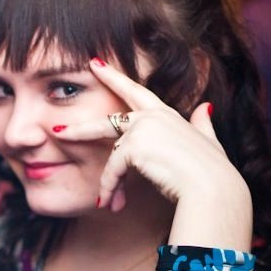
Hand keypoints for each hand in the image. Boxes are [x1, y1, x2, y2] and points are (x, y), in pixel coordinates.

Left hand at [53, 58, 252, 248]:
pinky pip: (114, 172)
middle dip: (80, 127)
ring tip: (101, 200)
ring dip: (108, 182)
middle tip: (57, 130)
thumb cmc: (214, 170)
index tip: (96, 65)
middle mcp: (152, 117)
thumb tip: (206, 106)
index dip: (115, 78)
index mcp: (166, 114)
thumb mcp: (209, 142)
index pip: (136, 92)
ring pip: (111, 155)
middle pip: (108, 120)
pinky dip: (112, 190)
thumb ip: (202, 124)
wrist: (212, 186)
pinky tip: (112, 205)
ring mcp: (142, 129)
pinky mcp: (134, 146)